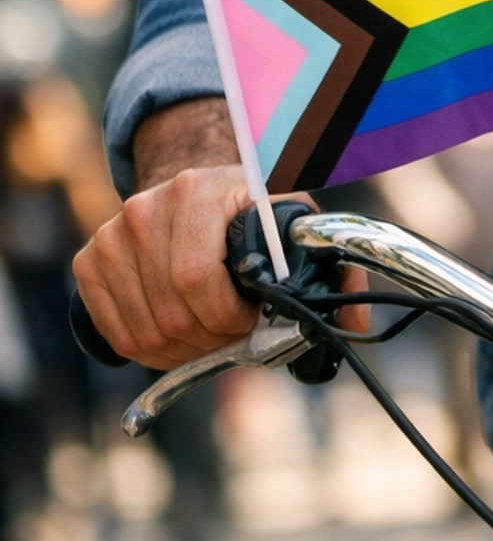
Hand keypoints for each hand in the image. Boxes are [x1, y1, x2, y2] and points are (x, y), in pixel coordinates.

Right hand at [73, 98, 366, 368]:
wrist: (195, 188)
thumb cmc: (249, 214)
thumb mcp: (292, 224)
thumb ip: (330, 269)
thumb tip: (355, 323)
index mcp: (196, 191)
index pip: (196, 278)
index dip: (227, 316)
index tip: (250, 318)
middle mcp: (145, 209)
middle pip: (171, 314)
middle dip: (211, 340)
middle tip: (233, 334)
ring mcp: (112, 235)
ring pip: (144, 332)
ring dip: (184, 351)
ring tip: (209, 335)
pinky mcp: (90, 261)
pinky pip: (116, 334)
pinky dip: (149, 352)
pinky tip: (178, 336)